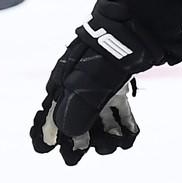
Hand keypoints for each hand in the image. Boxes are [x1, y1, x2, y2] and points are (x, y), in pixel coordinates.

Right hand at [33, 0, 154, 164]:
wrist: (133, 32)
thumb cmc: (101, 60)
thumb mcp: (82, 89)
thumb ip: (73, 116)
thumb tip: (68, 138)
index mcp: (62, 84)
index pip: (50, 113)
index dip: (49, 132)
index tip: (48, 149)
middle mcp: (79, 85)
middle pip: (76, 119)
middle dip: (82, 138)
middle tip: (89, 149)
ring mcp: (99, 85)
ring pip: (99, 117)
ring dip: (106, 133)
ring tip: (116, 143)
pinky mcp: (120, 83)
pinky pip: (119, 109)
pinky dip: (124, 123)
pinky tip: (131, 134)